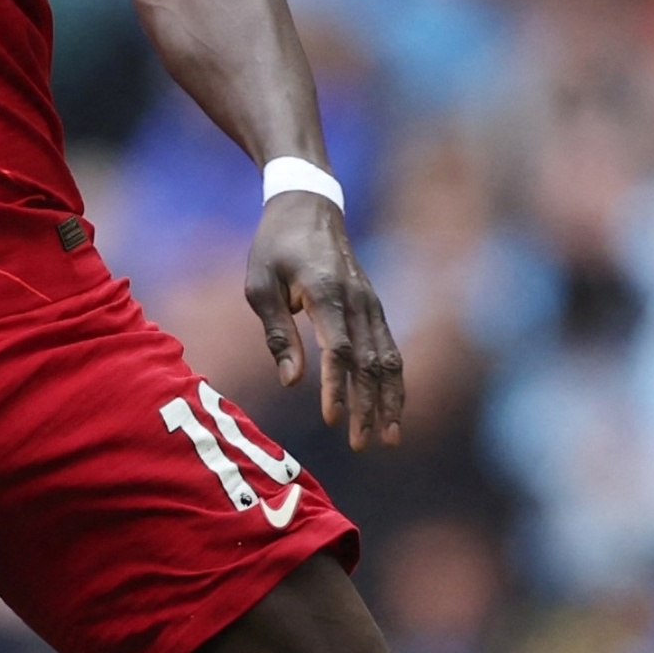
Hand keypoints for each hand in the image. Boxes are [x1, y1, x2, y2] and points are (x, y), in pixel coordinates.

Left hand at [246, 192, 402, 450]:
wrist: (308, 206)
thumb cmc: (275, 247)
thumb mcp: (260, 285)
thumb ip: (278, 334)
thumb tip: (293, 382)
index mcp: (325, 292)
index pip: (338, 350)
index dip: (337, 388)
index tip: (332, 420)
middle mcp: (357, 300)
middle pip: (370, 362)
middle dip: (369, 407)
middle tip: (362, 445)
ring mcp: (371, 303)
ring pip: (389, 359)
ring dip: (389, 400)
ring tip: (388, 438)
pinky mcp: (374, 308)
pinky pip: (390, 349)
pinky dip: (393, 381)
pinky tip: (392, 407)